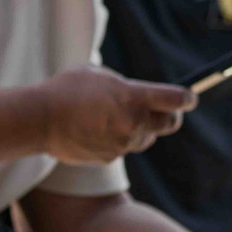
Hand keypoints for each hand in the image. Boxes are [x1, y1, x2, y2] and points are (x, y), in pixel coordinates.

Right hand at [40, 66, 194, 163]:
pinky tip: (98, 130)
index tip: (191, 97)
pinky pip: (124, 148)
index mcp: (134, 96)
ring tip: (118, 118)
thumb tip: (137, 95)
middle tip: (164, 111)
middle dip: (170, 116)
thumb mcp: (99, 74)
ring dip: (141, 129)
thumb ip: (124, 85)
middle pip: (170, 124)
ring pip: (146, 138)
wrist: (40, 119)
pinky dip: (119, 140)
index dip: (187, 98)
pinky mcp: (111, 157)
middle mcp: (134, 122)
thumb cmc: (67, 89)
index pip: (176, 99)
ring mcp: (123, 143)